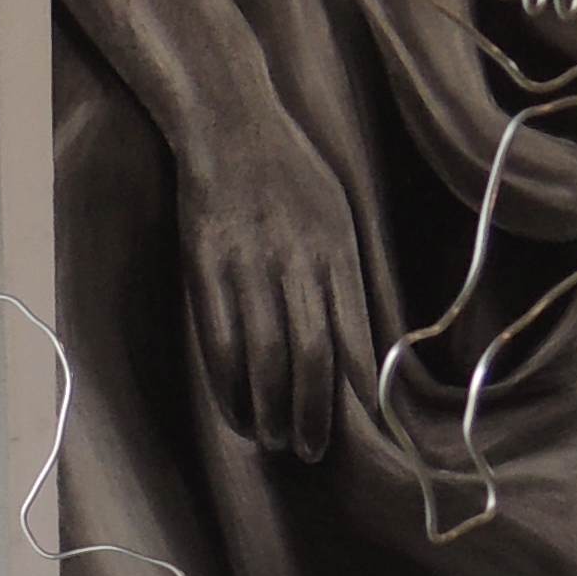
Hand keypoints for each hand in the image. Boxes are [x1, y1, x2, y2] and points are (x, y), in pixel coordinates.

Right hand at [176, 116, 375, 463]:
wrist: (230, 125)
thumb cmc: (292, 172)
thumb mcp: (338, 216)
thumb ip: (345, 277)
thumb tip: (359, 346)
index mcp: (336, 252)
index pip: (354, 336)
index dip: (361, 390)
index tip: (371, 430)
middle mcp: (296, 264)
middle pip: (310, 357)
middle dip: (313, 414)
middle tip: (312, 450)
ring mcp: (247, 268)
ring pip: (263, 357)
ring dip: (270, 410)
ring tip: (274, 440)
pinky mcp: (204, 271)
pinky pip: (218, 342)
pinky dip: (228, 386)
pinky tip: (237, 412)